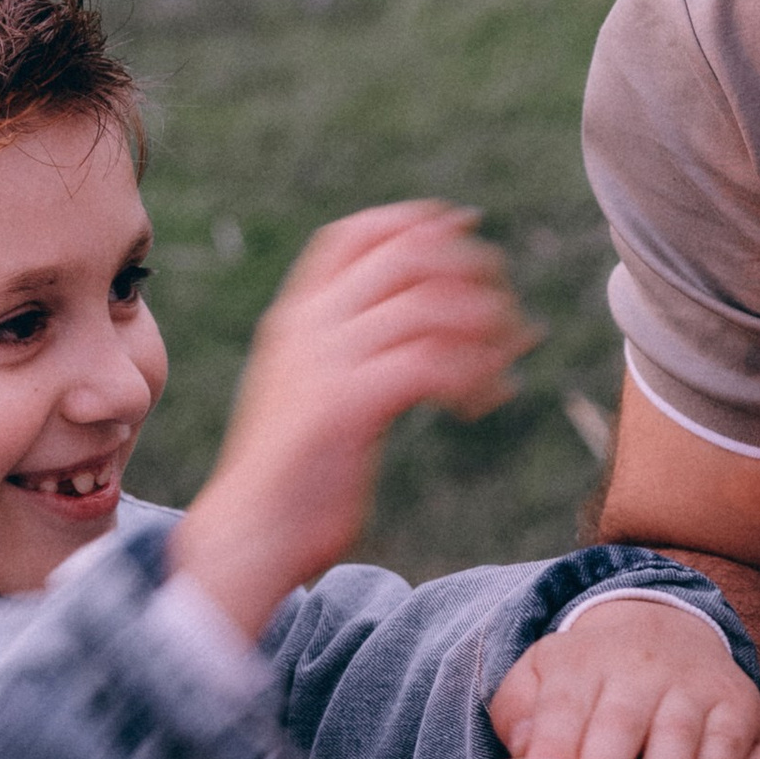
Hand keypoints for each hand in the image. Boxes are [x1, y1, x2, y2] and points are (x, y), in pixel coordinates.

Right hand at [175, 203, 537, 635]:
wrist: (249, 538)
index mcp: (296, 317)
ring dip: (486, 325)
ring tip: (510, 359)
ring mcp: (325, 362)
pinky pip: (432, 364)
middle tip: (506, 304)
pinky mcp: (348, 405)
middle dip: (469, 266)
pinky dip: (475, 376)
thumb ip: (347, 354)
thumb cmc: (293, 478)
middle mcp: (307, 326)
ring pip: (429, 306)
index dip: (415, 220)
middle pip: (404, 256)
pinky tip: (487, 402)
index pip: (353, 234)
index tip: (465, 228)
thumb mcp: (310, 394)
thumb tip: (415, 333)